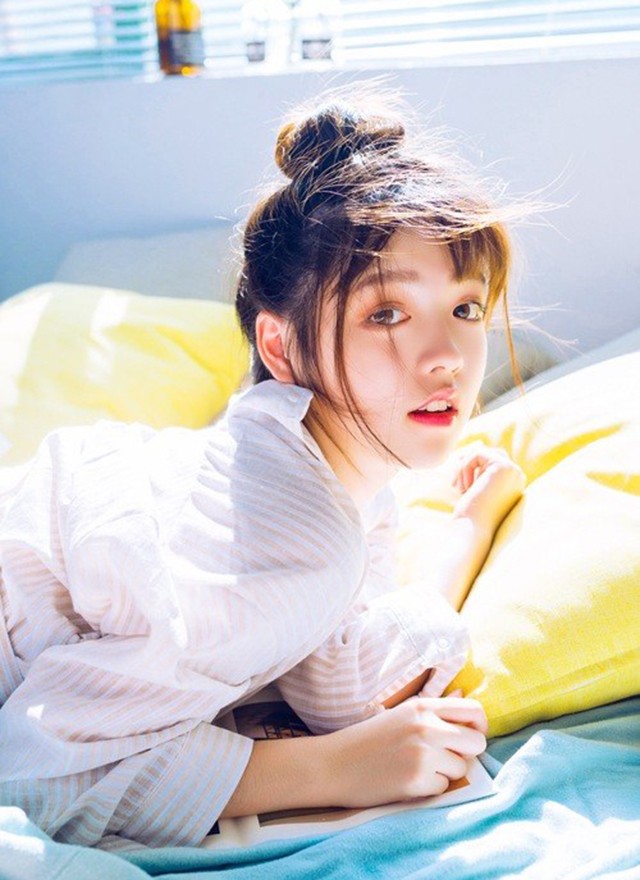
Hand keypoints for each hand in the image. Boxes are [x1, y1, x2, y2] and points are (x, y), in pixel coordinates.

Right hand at [325, 696, 487, 807]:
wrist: (334, 764)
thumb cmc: (368, 739)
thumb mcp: (400, 713)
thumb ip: (434, 708)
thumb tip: (464, 692)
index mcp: (423, 706)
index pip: (474, 710)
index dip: (479, 725)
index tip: (470, 735)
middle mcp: (426, 726)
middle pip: (477, 741)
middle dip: (467, 753)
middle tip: (444, 757)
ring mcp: (423, 753)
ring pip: (461, 768)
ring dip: (445, 772)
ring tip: (418, 767)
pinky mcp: (417, 780)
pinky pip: (443, 787)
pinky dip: (430, 788)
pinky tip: (407, 780)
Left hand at [451, 443, 524, 535]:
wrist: (474, 530)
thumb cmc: (472, 516)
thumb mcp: (477, 489)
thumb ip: (480, 471)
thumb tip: (475, 447)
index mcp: (515, 483)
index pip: (493, 461)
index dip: (473, 469)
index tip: (461, 487)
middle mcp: (518, 475)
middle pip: (490, 454)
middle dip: (470, 464)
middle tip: (457, 485)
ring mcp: (513, 470)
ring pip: (483, 452)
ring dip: (466, 467)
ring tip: (460, 487)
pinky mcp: (503, 466)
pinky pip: (478, 453)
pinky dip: (465, 467)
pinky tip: (464, 487)